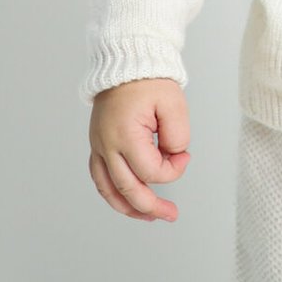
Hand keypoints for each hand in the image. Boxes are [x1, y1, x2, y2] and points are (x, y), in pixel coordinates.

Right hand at [87, 78, 189, 222]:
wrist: (125, 63)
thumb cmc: (148, 80)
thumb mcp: (173, 104)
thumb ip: (177, 136)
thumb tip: (174, 158)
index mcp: (125, 134)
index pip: (151, 171)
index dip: (173, 169)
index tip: (184, 155)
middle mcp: (106, 144)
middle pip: (127, 189)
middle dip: (152, 206)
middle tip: (171, 214)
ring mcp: (98, 146)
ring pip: (108, 189)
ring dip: (129, 208)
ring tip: (149, 217)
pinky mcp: (97, 145)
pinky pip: (101, 178)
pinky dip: (114, 194)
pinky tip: (128, 202)